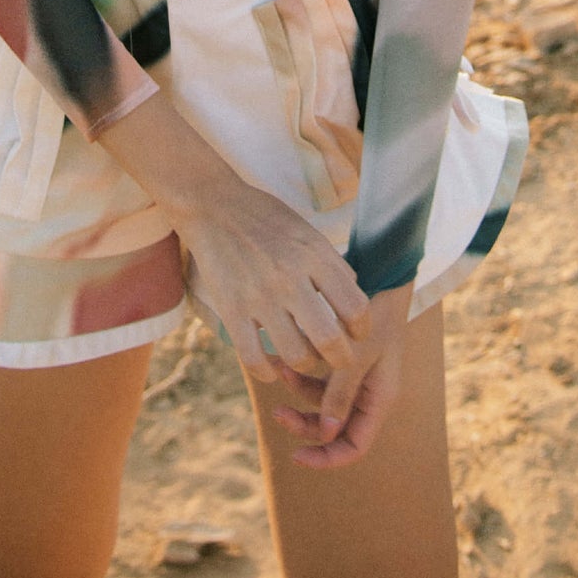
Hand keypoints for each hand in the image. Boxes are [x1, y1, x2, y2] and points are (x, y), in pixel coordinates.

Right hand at [179, 177, 372, 384]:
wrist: (214, 206)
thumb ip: (332, 266)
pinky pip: (253, 358)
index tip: (356, 333)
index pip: (356, 307)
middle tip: (338, 358)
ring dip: (306, 364)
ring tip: (304, 356)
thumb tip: (354, 300)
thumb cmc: (267, 219)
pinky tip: (271, 366)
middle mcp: (290, 278)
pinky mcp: (231, 309)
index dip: (363, 329)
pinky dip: (267, 371)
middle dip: (342, 359)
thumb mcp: (308, 233)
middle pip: (330, 339)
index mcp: (314, 256)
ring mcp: (259, 296)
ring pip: (296, 355)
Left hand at [266, 282, 413, 468]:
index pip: (354, 446)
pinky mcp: (344, 358)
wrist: (382, 270)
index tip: (296, 457)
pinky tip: (281, 358)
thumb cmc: (374, 313)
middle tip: (276, 412)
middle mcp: (369, 393)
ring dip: (298, 391)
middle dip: (304, 424)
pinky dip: (301, 371)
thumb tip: (325, 435)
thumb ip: (339, 394)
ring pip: (322, 402)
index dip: (327, 458)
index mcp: (380, 399)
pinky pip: (319, 377)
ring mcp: (357, 376)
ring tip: (278, 368)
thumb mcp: (356, 355)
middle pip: (333, 427)